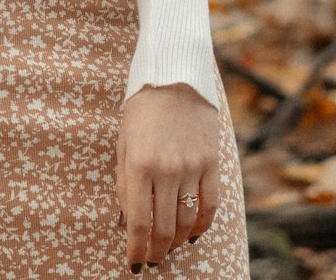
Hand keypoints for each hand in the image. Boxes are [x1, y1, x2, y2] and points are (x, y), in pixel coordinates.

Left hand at [115, 84, 218, 268]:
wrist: (174, 76)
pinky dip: (201, 226)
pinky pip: (210, 206)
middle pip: (163, 228)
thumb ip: (125, 183)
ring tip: (168, 247)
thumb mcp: (124, 142)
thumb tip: (127, 222)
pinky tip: (192, 233)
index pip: (138, 222)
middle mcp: (166, 169)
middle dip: (156, 251)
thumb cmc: (142, 109)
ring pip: (187, 222)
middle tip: (151, 260)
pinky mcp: (212, 163)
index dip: (136, 249)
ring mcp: (192, 167)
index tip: (134, 263)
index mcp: (139, 164)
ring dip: (176, 242)